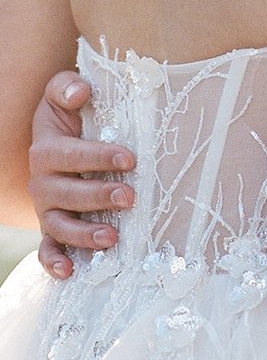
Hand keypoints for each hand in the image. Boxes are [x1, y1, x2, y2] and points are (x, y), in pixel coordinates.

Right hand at [28, 72, 135, 278]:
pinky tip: (71, 272)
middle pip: (66, 194)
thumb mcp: (63, 93)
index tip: (129, 159)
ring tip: (112, 238)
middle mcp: (43, 182)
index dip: (98, 157)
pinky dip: (55, 262)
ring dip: (83, 235)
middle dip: (98, 197)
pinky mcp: (53, 228)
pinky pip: (47, 250)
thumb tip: (81, 91)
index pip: (70, 154)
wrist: (62, 136)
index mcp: (47, 149)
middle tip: (129, 197)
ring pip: (58, 226)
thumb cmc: (72, 114)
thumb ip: (67, 87)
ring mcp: (48, 208)